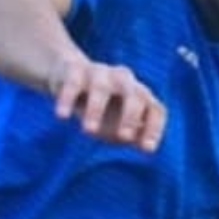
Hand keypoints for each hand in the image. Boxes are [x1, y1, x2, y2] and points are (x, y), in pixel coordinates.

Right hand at [51, 59, 166, 148]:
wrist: (69, 78)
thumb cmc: (102, 108)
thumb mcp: (118, 125)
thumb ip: (133, 136)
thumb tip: (146, 147)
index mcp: (140, 95)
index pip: (155, 109)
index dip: (155, 128)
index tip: (147, 149)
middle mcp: (124, 81)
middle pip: (135, 95)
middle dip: (130, 116)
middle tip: (122, 137)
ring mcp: (100, 73)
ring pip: (102, 88)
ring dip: (96, 109)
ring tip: (89, 131)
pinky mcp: (75, 69)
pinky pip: (73, 83)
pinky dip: (68, 99)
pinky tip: (62, 116)